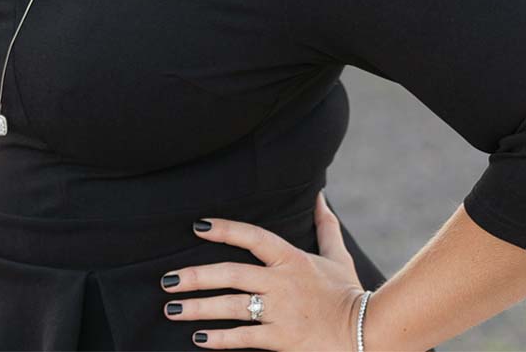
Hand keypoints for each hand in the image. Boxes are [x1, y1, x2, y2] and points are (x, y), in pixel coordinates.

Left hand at [161, 190, 365, 349]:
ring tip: (172, 309)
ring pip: (231, 307)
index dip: (225, 229)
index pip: (252, 237)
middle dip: (196, 276)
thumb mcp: (337, 255)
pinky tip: (198, 339)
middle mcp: (281, 282)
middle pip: (231, 274)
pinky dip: (220, 339)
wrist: (366, 332)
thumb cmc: (348, 292)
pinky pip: (244, 338)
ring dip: (198, 308)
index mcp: (291, 258)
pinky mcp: (281, 340)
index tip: (198, 226)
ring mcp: (280, 312)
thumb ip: (325, 225)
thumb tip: (320, 195)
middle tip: (168, 280)